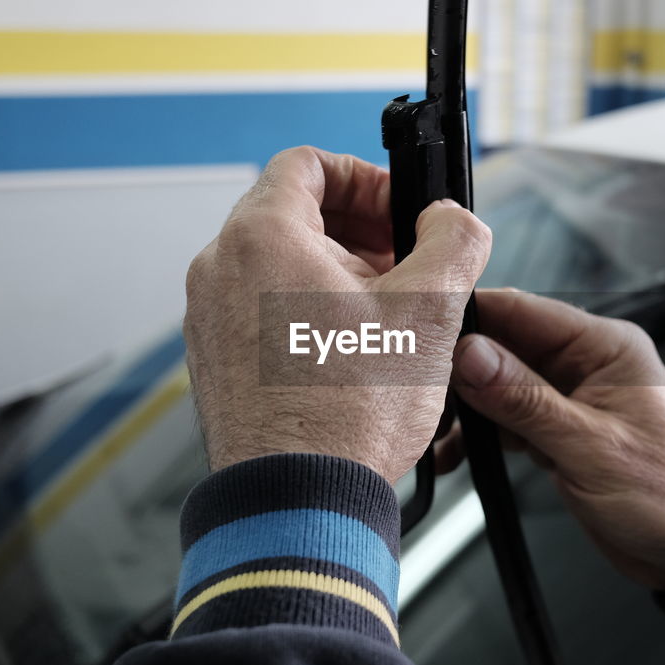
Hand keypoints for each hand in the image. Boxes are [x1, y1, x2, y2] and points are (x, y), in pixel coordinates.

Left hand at [184, 146, 490, 482]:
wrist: (297, 501)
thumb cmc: (348, 416)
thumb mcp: (429, 314)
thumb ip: (454, 242)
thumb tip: (453, 221)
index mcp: (261, 237)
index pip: (308, 163)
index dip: (366, 177)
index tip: (399, 212)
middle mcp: (220, 270)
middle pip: (293, 214)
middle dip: (359, 231)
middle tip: (404, 266)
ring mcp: (210, 319)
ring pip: (278, 266)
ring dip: (337, 274)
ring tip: (386, 317)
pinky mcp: (215, 363)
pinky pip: (261, 312)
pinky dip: (306, 313)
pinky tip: (352, 355)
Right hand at [440, 290, 664, 593]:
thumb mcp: (592, 448)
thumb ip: (527, 401)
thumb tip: (471, 355)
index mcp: (605, 347)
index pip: (523, 311)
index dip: (468, 315)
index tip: (419, 326)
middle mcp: (585, 364)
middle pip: (503, 346)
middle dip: (456, 366)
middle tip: (411, 388)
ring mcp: (570, 399)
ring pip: (498, 385)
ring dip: (462, 405)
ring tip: (424, 426)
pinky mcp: (559, 432)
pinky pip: (506, 421)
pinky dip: (477, 436)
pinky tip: (450, 454)